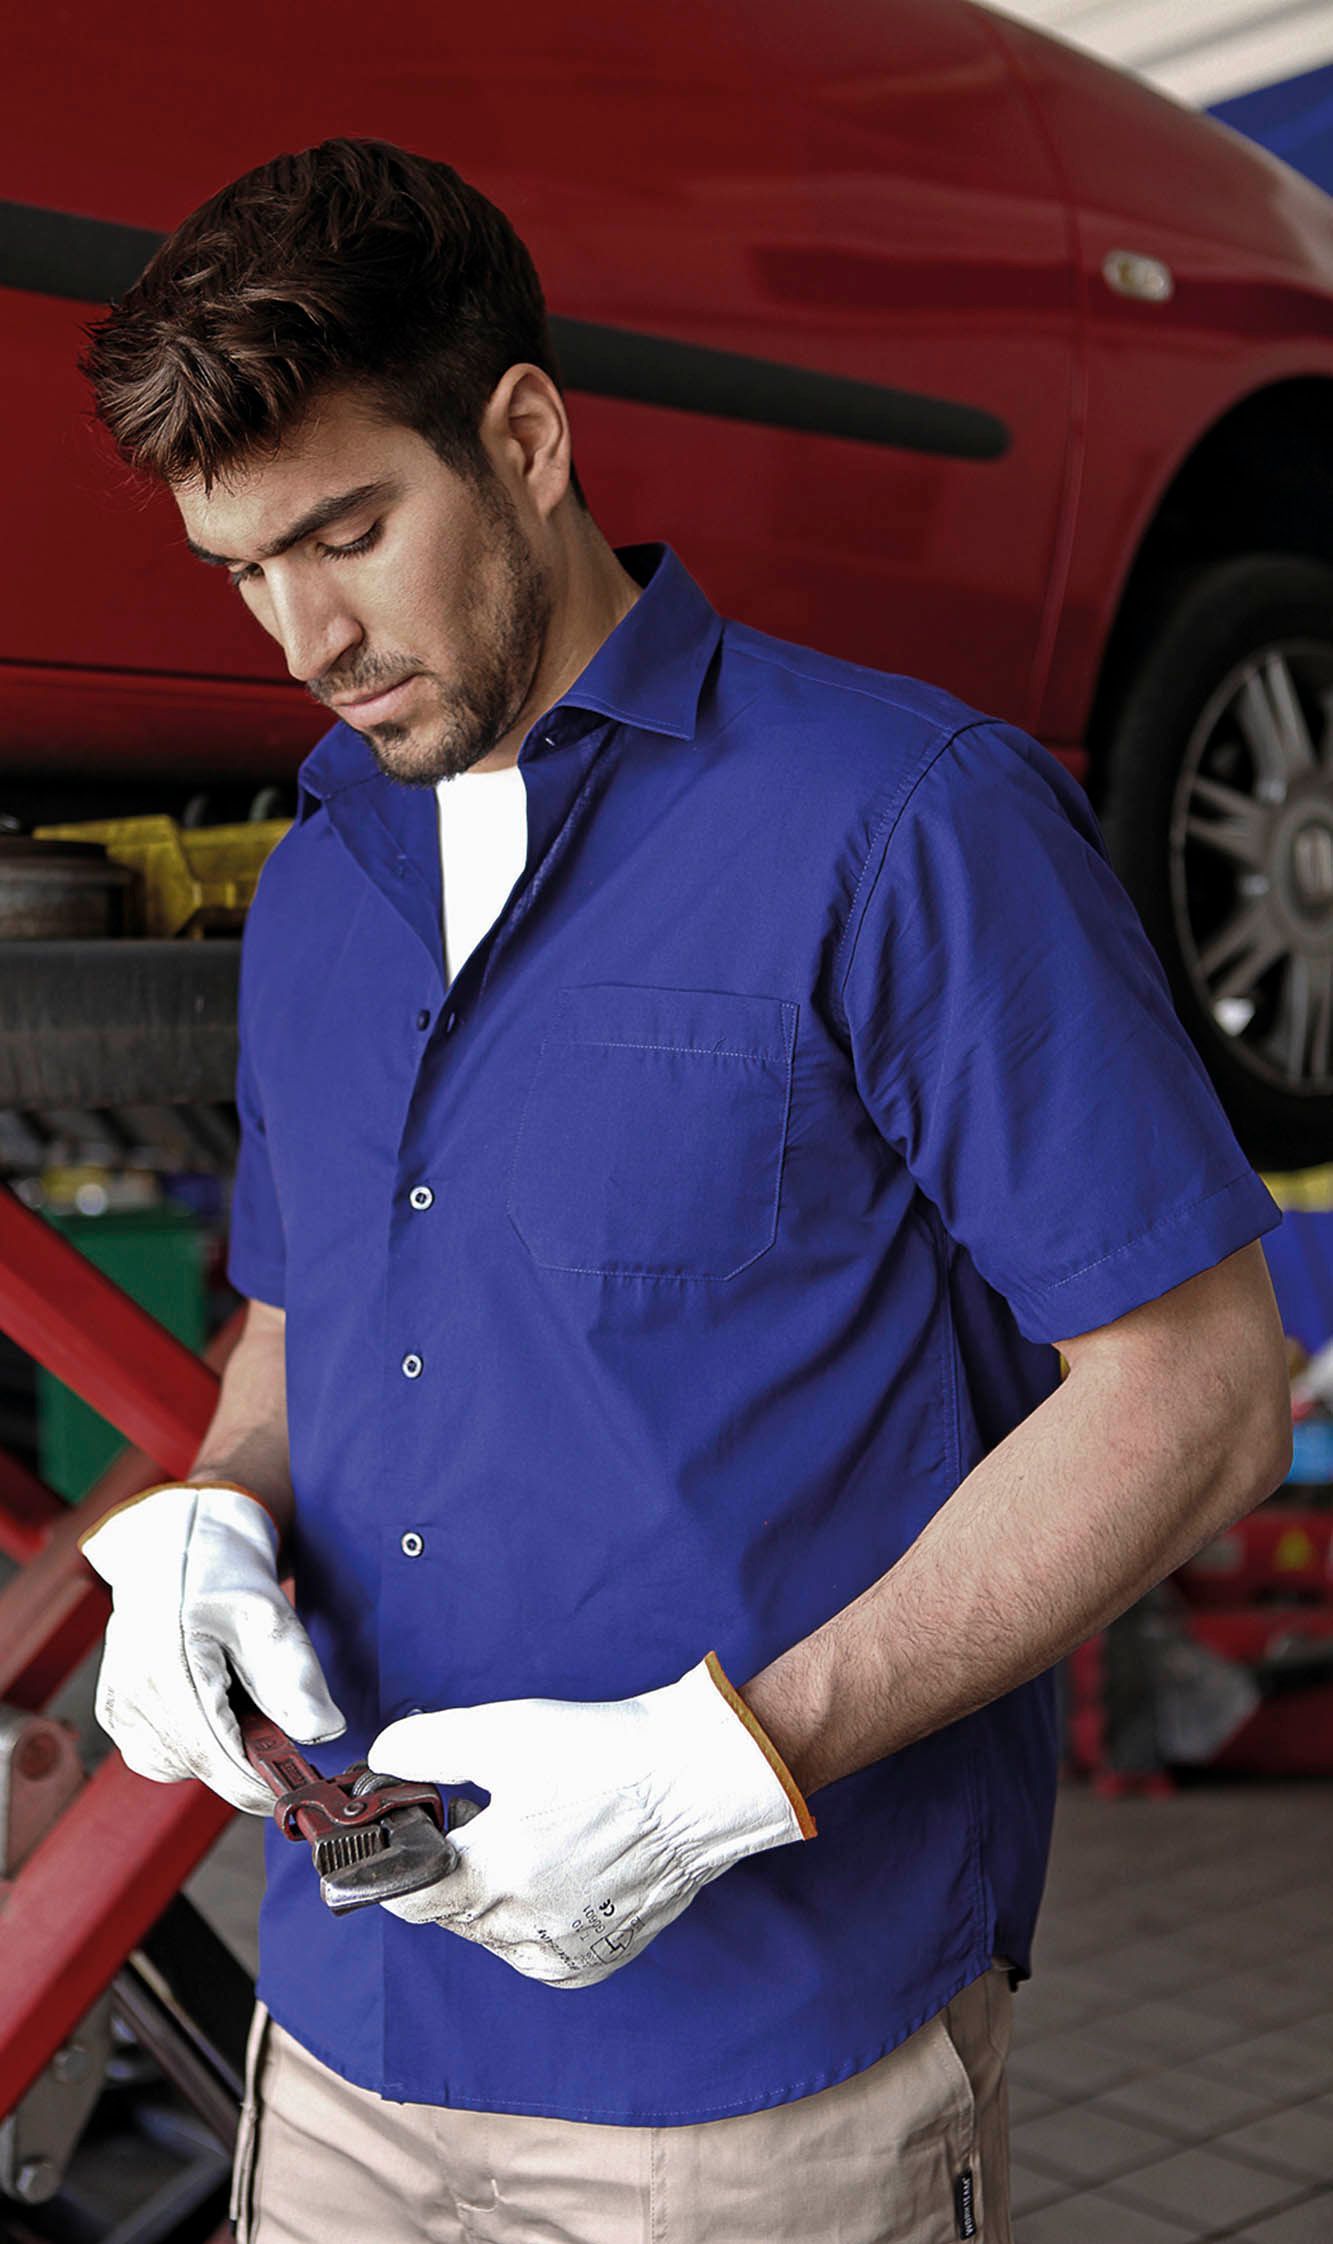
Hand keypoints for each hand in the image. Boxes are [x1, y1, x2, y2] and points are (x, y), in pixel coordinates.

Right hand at [80, 1483, 344, 1812]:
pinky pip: (161, 1755)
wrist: (178, 1545)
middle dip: (246, 1762)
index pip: (214, 1756)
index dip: (258, 1783)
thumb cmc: (223, 1574)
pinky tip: (209, 1702)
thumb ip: (296, 1679)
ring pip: (182, 1766)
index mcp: (168, 1665)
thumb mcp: (271, 1617)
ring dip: (220, 1749)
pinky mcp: (116, 1713)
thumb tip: (321, 1733)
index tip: (295, 1793)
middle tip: (278, 1728)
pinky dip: (194, 1742)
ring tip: (235, 1693)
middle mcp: (132, 1691)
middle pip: (200, 1765)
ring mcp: (119, 1705)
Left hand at [367, 1654, 814, 1985]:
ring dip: (493, 1890)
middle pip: (448, 1909)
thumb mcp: (501, 1732)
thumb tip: (378, 1763)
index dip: (395, 1855)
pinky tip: (560, 1868)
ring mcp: (561, 1953)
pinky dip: (534, 1916)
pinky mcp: (596, 1961)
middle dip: (452, 1862)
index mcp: (487, 1878)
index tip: (408, 1825)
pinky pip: (538, 1949)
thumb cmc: (603, 1754)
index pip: (402, 1895)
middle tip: (483, 1810)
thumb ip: (422, 1746)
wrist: (697, 1781)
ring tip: (531, 1832)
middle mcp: (520, 1930)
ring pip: (492, 1931)